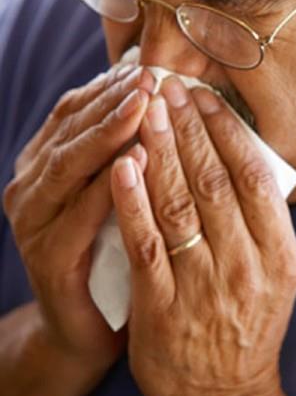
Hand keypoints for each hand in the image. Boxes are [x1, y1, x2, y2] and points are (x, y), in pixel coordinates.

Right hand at [2, 65, 152, 374]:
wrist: (90, 328)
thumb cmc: (115, 250)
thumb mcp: (119, 193)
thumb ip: (128, 149)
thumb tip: (165, 95)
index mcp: (45, 164)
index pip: (76, 111)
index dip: (111, 87)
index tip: (150, 66)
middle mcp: (31, 188)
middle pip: (71, 131)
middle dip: (113, 101)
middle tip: (151, 77)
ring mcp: (33, 224)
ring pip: (70, 165)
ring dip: (108, 132)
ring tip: (144, 105)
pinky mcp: (48, 260)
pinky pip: (80, 216)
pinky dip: (110, 187)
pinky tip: (139, 162)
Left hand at [110, 76, 295, 395]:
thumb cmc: (249, 327)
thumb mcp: (277, 275)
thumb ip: (262, 221)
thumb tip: (240, 155)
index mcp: (279, 255)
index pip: (253, 177)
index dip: (226, 130)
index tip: (204, 97)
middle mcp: (244, 266)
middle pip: (214, 181)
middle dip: (188, 127)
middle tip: (169, 88)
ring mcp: (202, 287)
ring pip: (179, 204)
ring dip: (161, 151)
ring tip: (145, 111)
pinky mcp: (162, 306)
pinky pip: (145, 243)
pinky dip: (133, 201)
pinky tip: (123, 165)